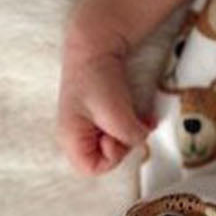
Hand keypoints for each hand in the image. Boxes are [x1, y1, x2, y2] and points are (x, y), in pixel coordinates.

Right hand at [57, 41, 156, 175]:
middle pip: (106, 157)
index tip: (118, 135)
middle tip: (130, 122)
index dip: (112, 157)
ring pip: (116, 144)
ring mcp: (89, 125)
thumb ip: (129, 136)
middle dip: (124, 143)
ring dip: (132, 133)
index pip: (92, 168)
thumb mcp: (116, 113)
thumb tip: (140, 139)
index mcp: (70, 138)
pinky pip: (120, 131)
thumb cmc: (99, 79)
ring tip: (141, 117)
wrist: (96, 46)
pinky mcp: (102, 115)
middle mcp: (77, 135)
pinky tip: (145, 116)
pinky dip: (135, 125)